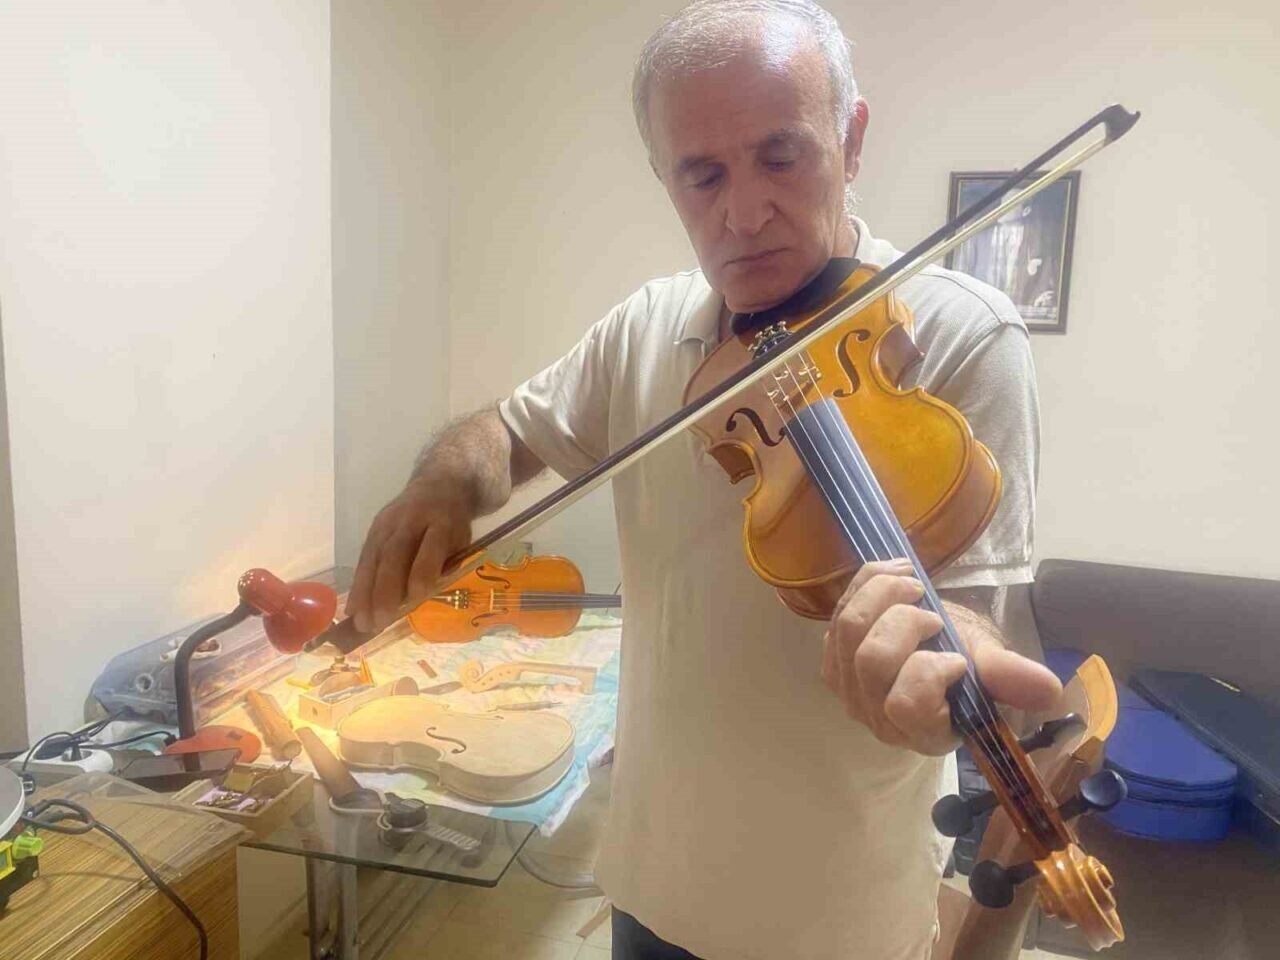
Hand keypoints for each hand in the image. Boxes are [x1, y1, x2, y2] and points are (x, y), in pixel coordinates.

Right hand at [345, 478, 473, 633]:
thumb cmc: (452, 523)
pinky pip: (364, 558)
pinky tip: (354, 608)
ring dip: (366, 591)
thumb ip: (447, 564)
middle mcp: (411, 519)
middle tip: (380, 620)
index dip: (422, 570)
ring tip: (362, 621)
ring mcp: (388, 522)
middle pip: (395, 552)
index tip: (415, 597)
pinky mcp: (374, 528)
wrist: (436, 485)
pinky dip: (358, 584)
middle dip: (386, 588)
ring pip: (374, 557)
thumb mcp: (462, 539)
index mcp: (442, 520)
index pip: (431, 545)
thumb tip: (424, 599)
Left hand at [821, 559, 1061, 755]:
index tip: (956, 656)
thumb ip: (1012, 678)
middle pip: (871, 662)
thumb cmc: (969, 661)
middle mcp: (878, 718)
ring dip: (883, 594)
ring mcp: (849, 689)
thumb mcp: (993, 666)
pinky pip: (838, 611)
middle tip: (933, 613)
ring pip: (847, 630)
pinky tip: (896, 574)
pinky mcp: (833, 658)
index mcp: (924, 732)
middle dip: (904, 623)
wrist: (941, 646)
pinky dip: (867, 583)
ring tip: (914, 584)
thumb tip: (1050, 690)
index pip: (907, 705)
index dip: (929, 670)